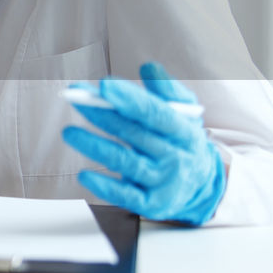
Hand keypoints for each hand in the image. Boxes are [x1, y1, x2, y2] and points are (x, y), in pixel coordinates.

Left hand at [61, 62, 225, 224]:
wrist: (203, 187)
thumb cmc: (182, 142)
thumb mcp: (185, 114)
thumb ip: (167, 90)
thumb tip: (149, 68)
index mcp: (185, 132)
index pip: (157, 114)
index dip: (131, 99)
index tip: (104, 85)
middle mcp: (176, 158)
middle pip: (136, 135)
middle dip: (104, 115)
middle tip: (77, 100)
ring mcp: (164, 183)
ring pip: (127, 163)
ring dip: (96, 147)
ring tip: (70, 133)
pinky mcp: (152, 204)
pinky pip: (126, 195)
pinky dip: (105, 186)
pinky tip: (84, 175)